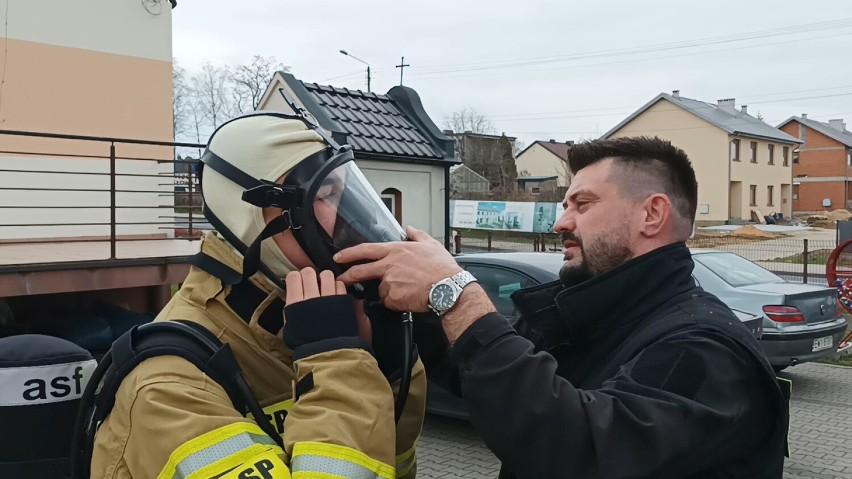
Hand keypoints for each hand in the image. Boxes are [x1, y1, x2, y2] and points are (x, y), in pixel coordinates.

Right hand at [284, 267, 370, 342]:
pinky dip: (338, 287)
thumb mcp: (292, 326)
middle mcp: (311, 297)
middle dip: (310, 275)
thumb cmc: (309, 344)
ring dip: (325, 279)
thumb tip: (295, 294)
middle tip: (312, 283)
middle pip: (309, 272)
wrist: (329, 354)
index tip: (298, 281)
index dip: (296, 277)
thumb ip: (293, 308)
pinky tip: (336, 295)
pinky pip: (340, 284)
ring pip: (326, 275)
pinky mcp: (343, 301)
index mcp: (295, 303)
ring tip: (326, 287)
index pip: (293, 277)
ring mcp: (329, 298)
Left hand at [334, 227, 462, 312]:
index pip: (366, 249)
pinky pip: (390, 301)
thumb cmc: (442, 268)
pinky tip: (409, 298)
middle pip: (361, 271)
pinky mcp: (393, 298)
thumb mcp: (431, 245)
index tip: (339, 257)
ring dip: (389, 291)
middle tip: (341, 280)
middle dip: (347, 276)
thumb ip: (417, 235)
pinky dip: (396, 302)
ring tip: (408, 290)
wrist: (448, 288)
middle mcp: (389, 266)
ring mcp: (390, 283)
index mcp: (396, 251)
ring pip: (381, 289)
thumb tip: (411, 229)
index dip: (349, 253)